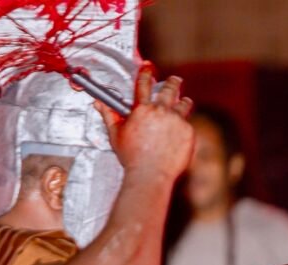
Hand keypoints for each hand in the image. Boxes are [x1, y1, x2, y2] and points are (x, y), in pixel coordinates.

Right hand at [96, 62, 194, 179]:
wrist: (151, 174)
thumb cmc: (133, 157)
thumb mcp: (116, 135)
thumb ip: (110, 116)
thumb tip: (99, 104)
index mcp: (142, 110)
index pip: (143, 84)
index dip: (146, 73)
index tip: (148, 67)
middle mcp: (161, 112)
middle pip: (169, 89)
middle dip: (172, 82)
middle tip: (174, 80)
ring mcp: (177, 121)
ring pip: (184, 104)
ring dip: (184, 101)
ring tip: (185, 100)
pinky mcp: (188, 132)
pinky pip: (188, 124)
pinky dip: (184, 125)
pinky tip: (181, 129)